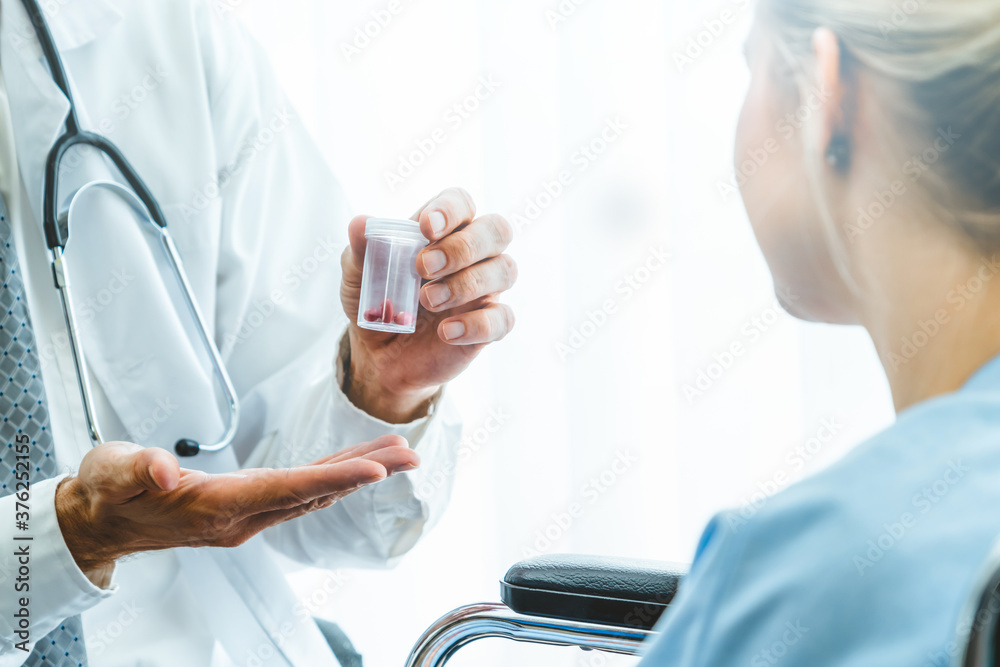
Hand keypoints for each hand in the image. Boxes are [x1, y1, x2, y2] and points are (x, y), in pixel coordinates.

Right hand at [55, 438, 417, 574]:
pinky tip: (355, 460)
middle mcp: (241, 517)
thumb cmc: (107, 494)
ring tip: (397, 452)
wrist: (102, 523)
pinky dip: (333, 473)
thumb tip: (163, 469)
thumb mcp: (109, 474)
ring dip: (356, 472)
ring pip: (313, 492)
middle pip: (313, 492)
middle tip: (409, 454)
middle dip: (363, 472)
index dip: (331, 477)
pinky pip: (301, 489)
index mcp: (215, 507)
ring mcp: (247, 515)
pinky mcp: (248, 506)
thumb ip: (136, 469)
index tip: (374, 469)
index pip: (285, 490)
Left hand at [341, 187, 516, 422]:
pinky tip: (446, 332)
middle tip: (424, 267)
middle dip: (463, 247)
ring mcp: (484, 289)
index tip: (426, 227)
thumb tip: (360, 224)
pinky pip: (503, 318)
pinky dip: (477, 325)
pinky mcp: (488, 325)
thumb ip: (362, 249)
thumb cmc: (376, 301)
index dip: (450, 209)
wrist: (379, 355)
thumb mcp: (359, 275)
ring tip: (428, 301)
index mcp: (443, 231)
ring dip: (467, 284)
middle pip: (497, 230)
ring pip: (505, 270)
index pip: (462, 203)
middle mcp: (472, 255)